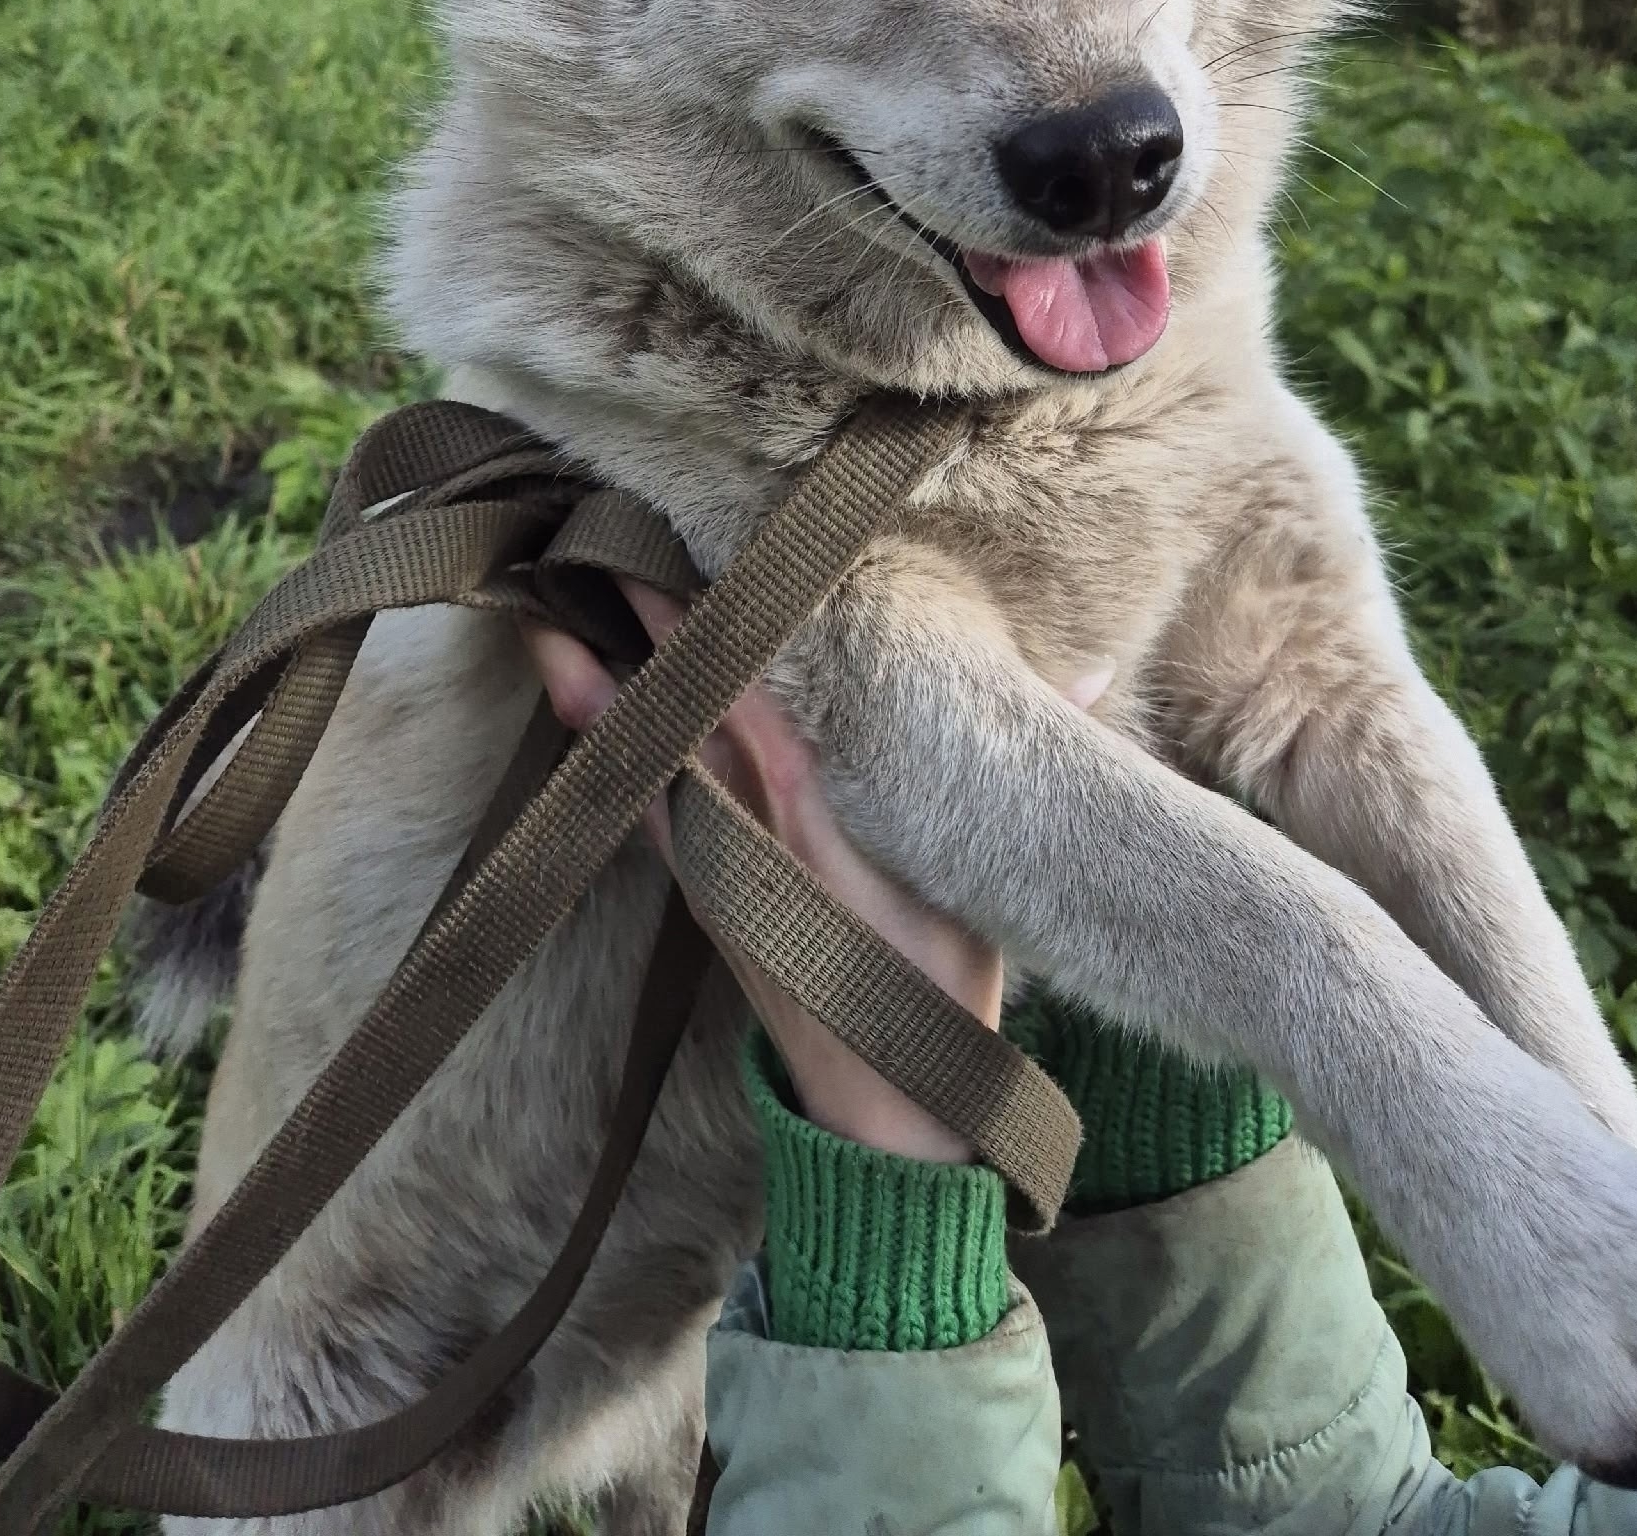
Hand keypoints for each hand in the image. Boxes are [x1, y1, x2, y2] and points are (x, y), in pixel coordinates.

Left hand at [524, 581, 1003, 1161]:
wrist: (881, 1103)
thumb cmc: (942, 980)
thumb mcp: (987, 869)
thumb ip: (1033, 755)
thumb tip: (1092, 674)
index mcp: (813, 803)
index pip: (755, 684)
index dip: (722, 615)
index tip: (705, 538)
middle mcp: (748, 821)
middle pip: (685, 699)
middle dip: (645, 618)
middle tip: (605, 534)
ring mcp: (712, 855)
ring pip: (642, 748)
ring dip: (597, 676)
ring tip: (544, 609)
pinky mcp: (697, 885)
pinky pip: (634, 802)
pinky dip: (603, 745)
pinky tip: (574, 702)